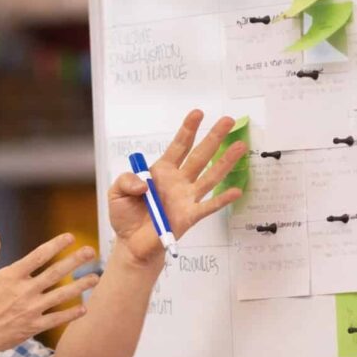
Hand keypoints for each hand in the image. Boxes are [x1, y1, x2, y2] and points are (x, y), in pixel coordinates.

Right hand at [0, 227, 98, 356]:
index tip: (71, 237)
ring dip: (79, 286)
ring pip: (60, 296)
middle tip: (91, 251)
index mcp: (11, 276)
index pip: (38, 256)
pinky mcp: (33, 326)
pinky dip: (70, 314)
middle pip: (54, 273)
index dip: (56, 245)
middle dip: (74, 261)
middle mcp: (24, 291)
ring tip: (95, 278)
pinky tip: (84, 308)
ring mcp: (30, 310)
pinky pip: (56, 319)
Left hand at [108, 110, 246, 265]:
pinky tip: (236, 191)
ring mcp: (186, 197)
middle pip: (199, 156)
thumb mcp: (116, 193)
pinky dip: (222, 199)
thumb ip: (126, 181)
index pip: (178, 146)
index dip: (188, 129)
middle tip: (228, 120)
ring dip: (225, 162)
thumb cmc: (126, 216)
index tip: (198, 113)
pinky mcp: (190, 216)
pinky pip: (209, 206)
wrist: (131, 244)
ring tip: (240, 146)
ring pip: (210, 176)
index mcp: (161, 171)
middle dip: (213, 137)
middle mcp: (178, 181)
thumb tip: (143, 183)